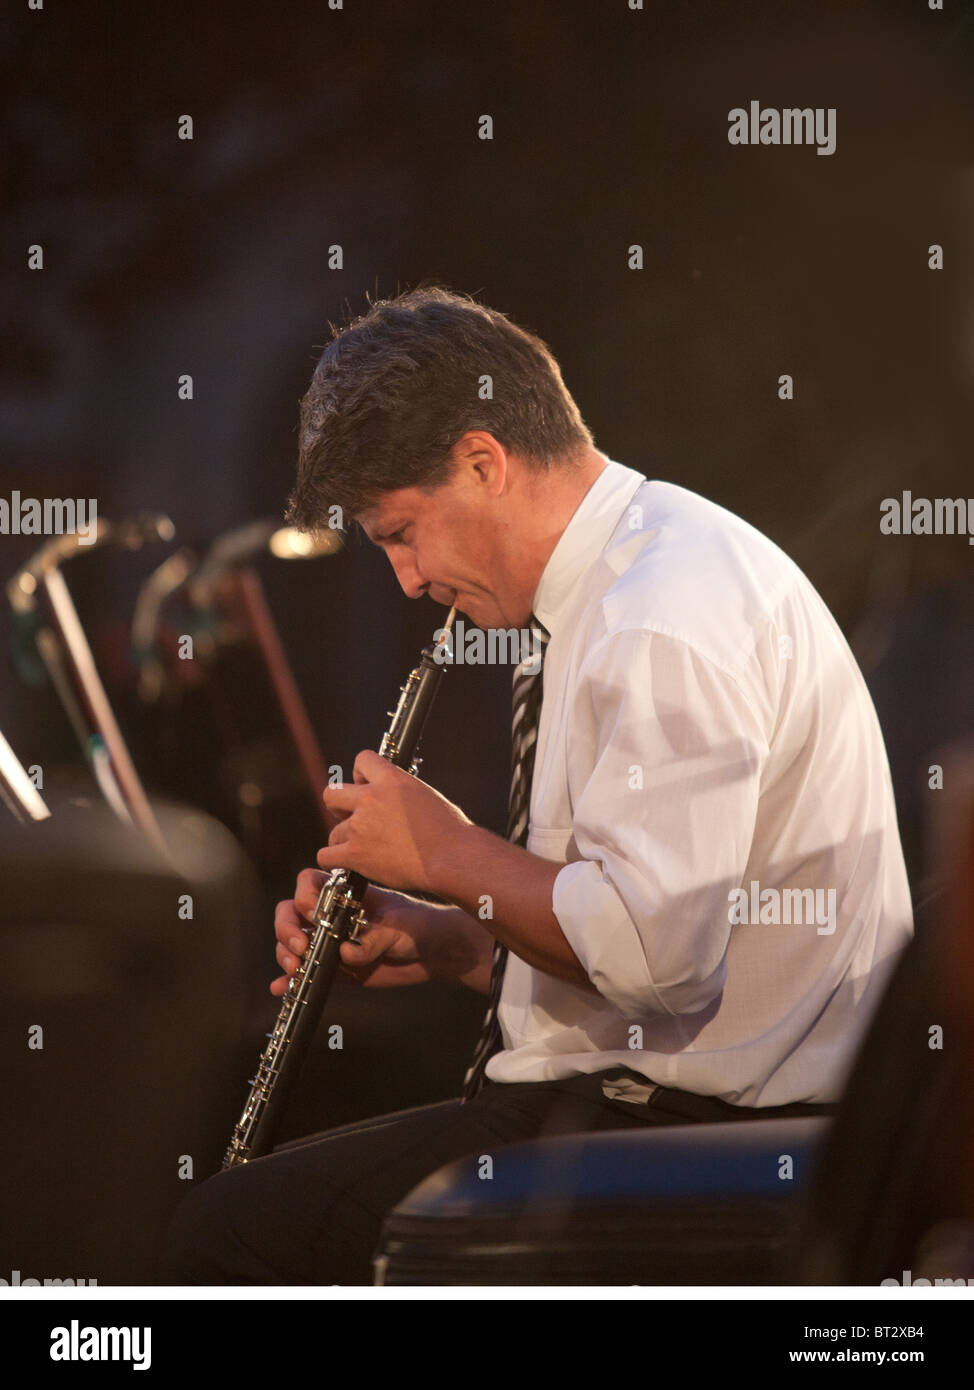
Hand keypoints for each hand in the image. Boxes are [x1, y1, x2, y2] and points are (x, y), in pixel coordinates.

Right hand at [271, 868, 477, 993]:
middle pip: (290, 913)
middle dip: (287, 929)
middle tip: (301, 947)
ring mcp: (329, 942)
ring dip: (285, 954)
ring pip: (292, 943)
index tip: (314, 915)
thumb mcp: (399, 927)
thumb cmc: (419, 926)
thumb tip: (347, 953)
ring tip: (296, 969)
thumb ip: (374, 939)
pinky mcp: (335, 968)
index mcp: (344, 894)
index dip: (303, 896)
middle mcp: (331, 916)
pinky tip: (281, 988)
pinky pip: (306, 973)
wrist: (434, 952)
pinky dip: (289, 981)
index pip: (309, 883)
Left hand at [316, 749, 473, 893]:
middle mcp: (371, 798)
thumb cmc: (450, 831)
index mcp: (391, 779)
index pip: (361, 760)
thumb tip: (394, 800)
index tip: (366, 789)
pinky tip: (346, 863)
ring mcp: (360, 826)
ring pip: (334, 831)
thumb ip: (401, 793)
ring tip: (364, 850)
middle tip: (353, 819)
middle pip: (331, 794)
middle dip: (339, 807)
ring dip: (344, 840)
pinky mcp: (355, 853)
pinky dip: (333, 861)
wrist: (451, 857)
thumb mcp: (426, 796)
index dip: (361, 776)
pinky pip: (326, 855)